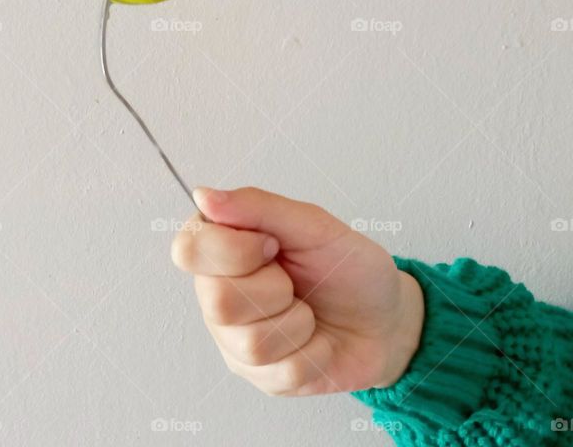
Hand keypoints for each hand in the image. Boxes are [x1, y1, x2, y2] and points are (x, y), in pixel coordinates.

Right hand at [171, 187, 422, 395]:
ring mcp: (233, 339)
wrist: (385, 319)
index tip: (272, 245)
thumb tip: (204, 196)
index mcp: (221, 247)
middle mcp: (216, 293)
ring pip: (252, 342)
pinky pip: (281, 371)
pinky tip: (316, 340)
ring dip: (298, 323)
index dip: (234, 250)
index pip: (188, 250)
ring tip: (308, 311)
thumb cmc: (347, 268)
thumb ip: (257, 206)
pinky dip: (314, 352)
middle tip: (294, 282)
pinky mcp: (258, 376)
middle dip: (275, 290)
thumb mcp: (313, 225)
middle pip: (219, 301)